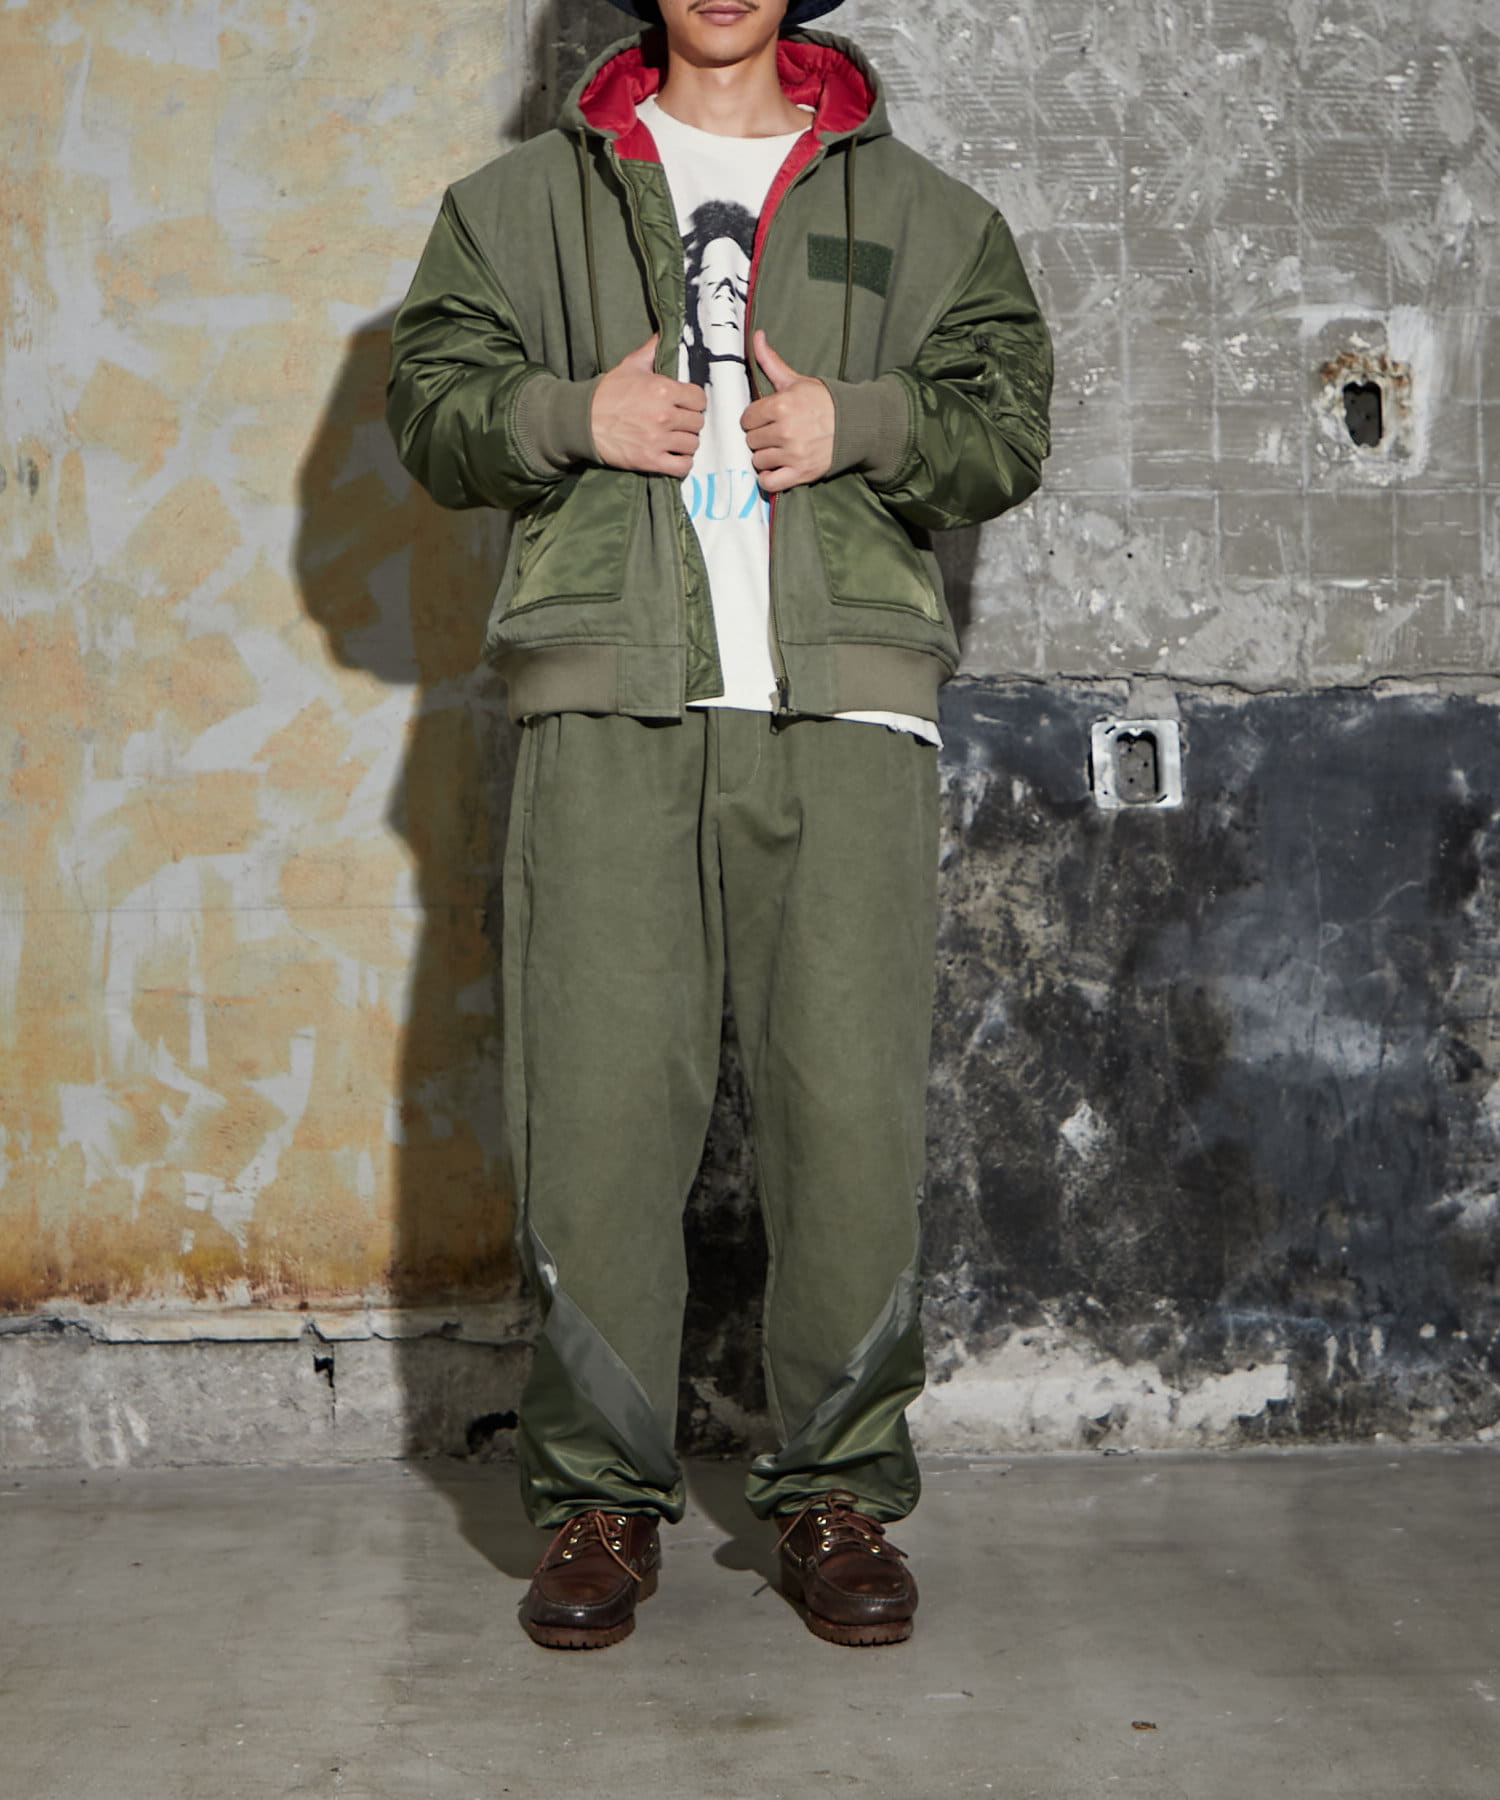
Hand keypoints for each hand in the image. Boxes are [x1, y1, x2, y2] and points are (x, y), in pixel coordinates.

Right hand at [590, 335, 705, 475]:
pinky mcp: (651, 460)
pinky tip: (673, 456)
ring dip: (685, 443)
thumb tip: (666, 331)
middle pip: (697, 422)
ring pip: (692, 444)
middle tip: (678, 422)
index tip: (685, 405)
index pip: (699, 399)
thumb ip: (652, 349)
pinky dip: (681, 463)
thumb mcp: (631, 365)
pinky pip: (682, 466)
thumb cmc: (607, 393)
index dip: (693, 402)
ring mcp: (658, 440)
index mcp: (663, 390)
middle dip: (689, 422)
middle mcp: (664, 415)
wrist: (582, 421)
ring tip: (674, 438)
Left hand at [741, 331, 834, 491]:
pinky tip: (776, 468)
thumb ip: (771, 361)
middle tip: (774, 433)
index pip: (747, 419)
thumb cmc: (823, 401)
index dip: (754, 418)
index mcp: (781, 405)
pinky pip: (769, 482)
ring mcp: (792, 454)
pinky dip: (769, 478)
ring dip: (765, 456)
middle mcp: (784, 431)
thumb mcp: (796, 380)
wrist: (855, 424)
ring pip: (758, 460)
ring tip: (778, 449)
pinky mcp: (800, 473)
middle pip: (751, 440)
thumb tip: (755, 335)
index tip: (765, 418)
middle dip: (760, 436)